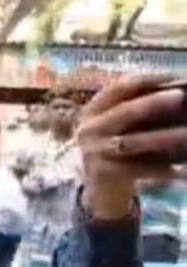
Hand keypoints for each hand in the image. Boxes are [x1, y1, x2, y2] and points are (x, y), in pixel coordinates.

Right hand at [77, 74, 186, 219]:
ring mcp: (94, 151)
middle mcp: (89, 128)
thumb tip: (174, 93)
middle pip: (125, 111)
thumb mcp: (115, 127)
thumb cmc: (115, 150)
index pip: (118, 88)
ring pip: (134, 142)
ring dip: (164, 138)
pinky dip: (161, 169)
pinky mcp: (103, 173)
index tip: (173, 77)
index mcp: (92, 110)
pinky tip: (180, 169)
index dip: (146, 80)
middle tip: (181, 96)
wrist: (98, 189)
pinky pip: (138, 169)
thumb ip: (134, 111)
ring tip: (186, 134)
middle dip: (155, 102)